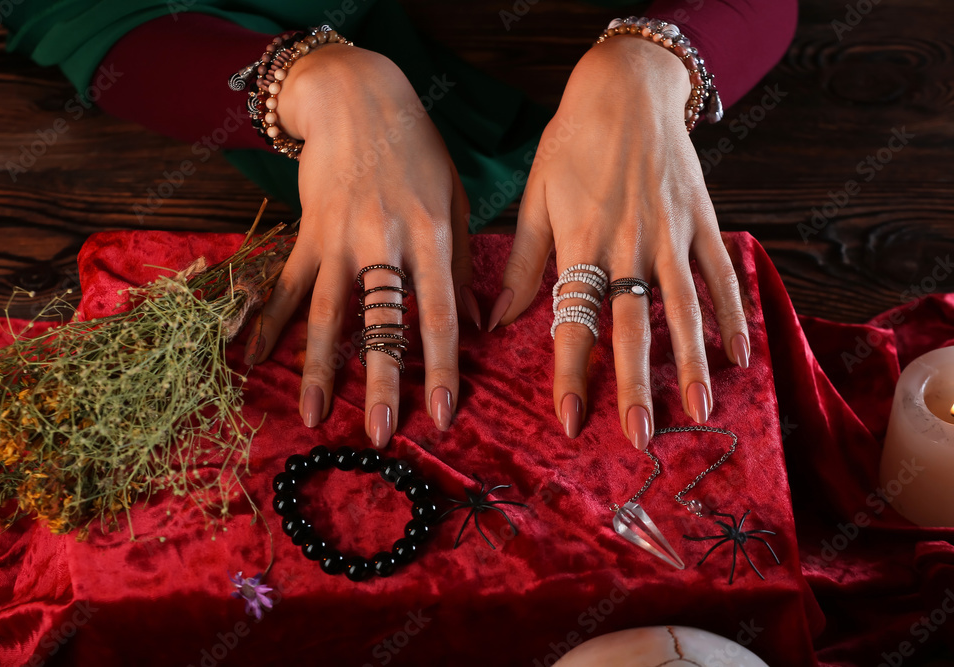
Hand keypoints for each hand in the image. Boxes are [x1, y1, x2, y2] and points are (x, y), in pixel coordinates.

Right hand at [245, 44, 479, 447]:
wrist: (358, 96)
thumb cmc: (417, 149)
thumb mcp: (455, 198)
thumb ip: (461, 264)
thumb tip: (475, 324)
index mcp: (430, 234)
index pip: (440, 313)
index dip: (443, 367)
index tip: (445, 414)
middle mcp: (384, 241)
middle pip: (383, 323)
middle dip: (383, 383)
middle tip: (381, 436)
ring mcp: (340, 238)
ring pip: (328, 313)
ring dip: (320, 368)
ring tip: (314, 415)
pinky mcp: (307, 232)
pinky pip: (287, 285)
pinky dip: (268, 323)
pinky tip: (252, 359)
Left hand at [491, 36, 748, 446]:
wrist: (627, 87)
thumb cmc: (571, 142)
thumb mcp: (535, 197)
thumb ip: (520, 263)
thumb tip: (496, 320)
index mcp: (580, 243)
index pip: (573, 322)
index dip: (570, 374)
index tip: (569, 421)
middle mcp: (628, 245)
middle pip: (633, 328)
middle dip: (637, 386)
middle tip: (640, 436)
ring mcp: (670, 235)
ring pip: (685, 309)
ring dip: (693, 364)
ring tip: (701, 411)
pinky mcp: (702, 221)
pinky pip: (720, 275)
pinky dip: (733, 315)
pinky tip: (740, 354)